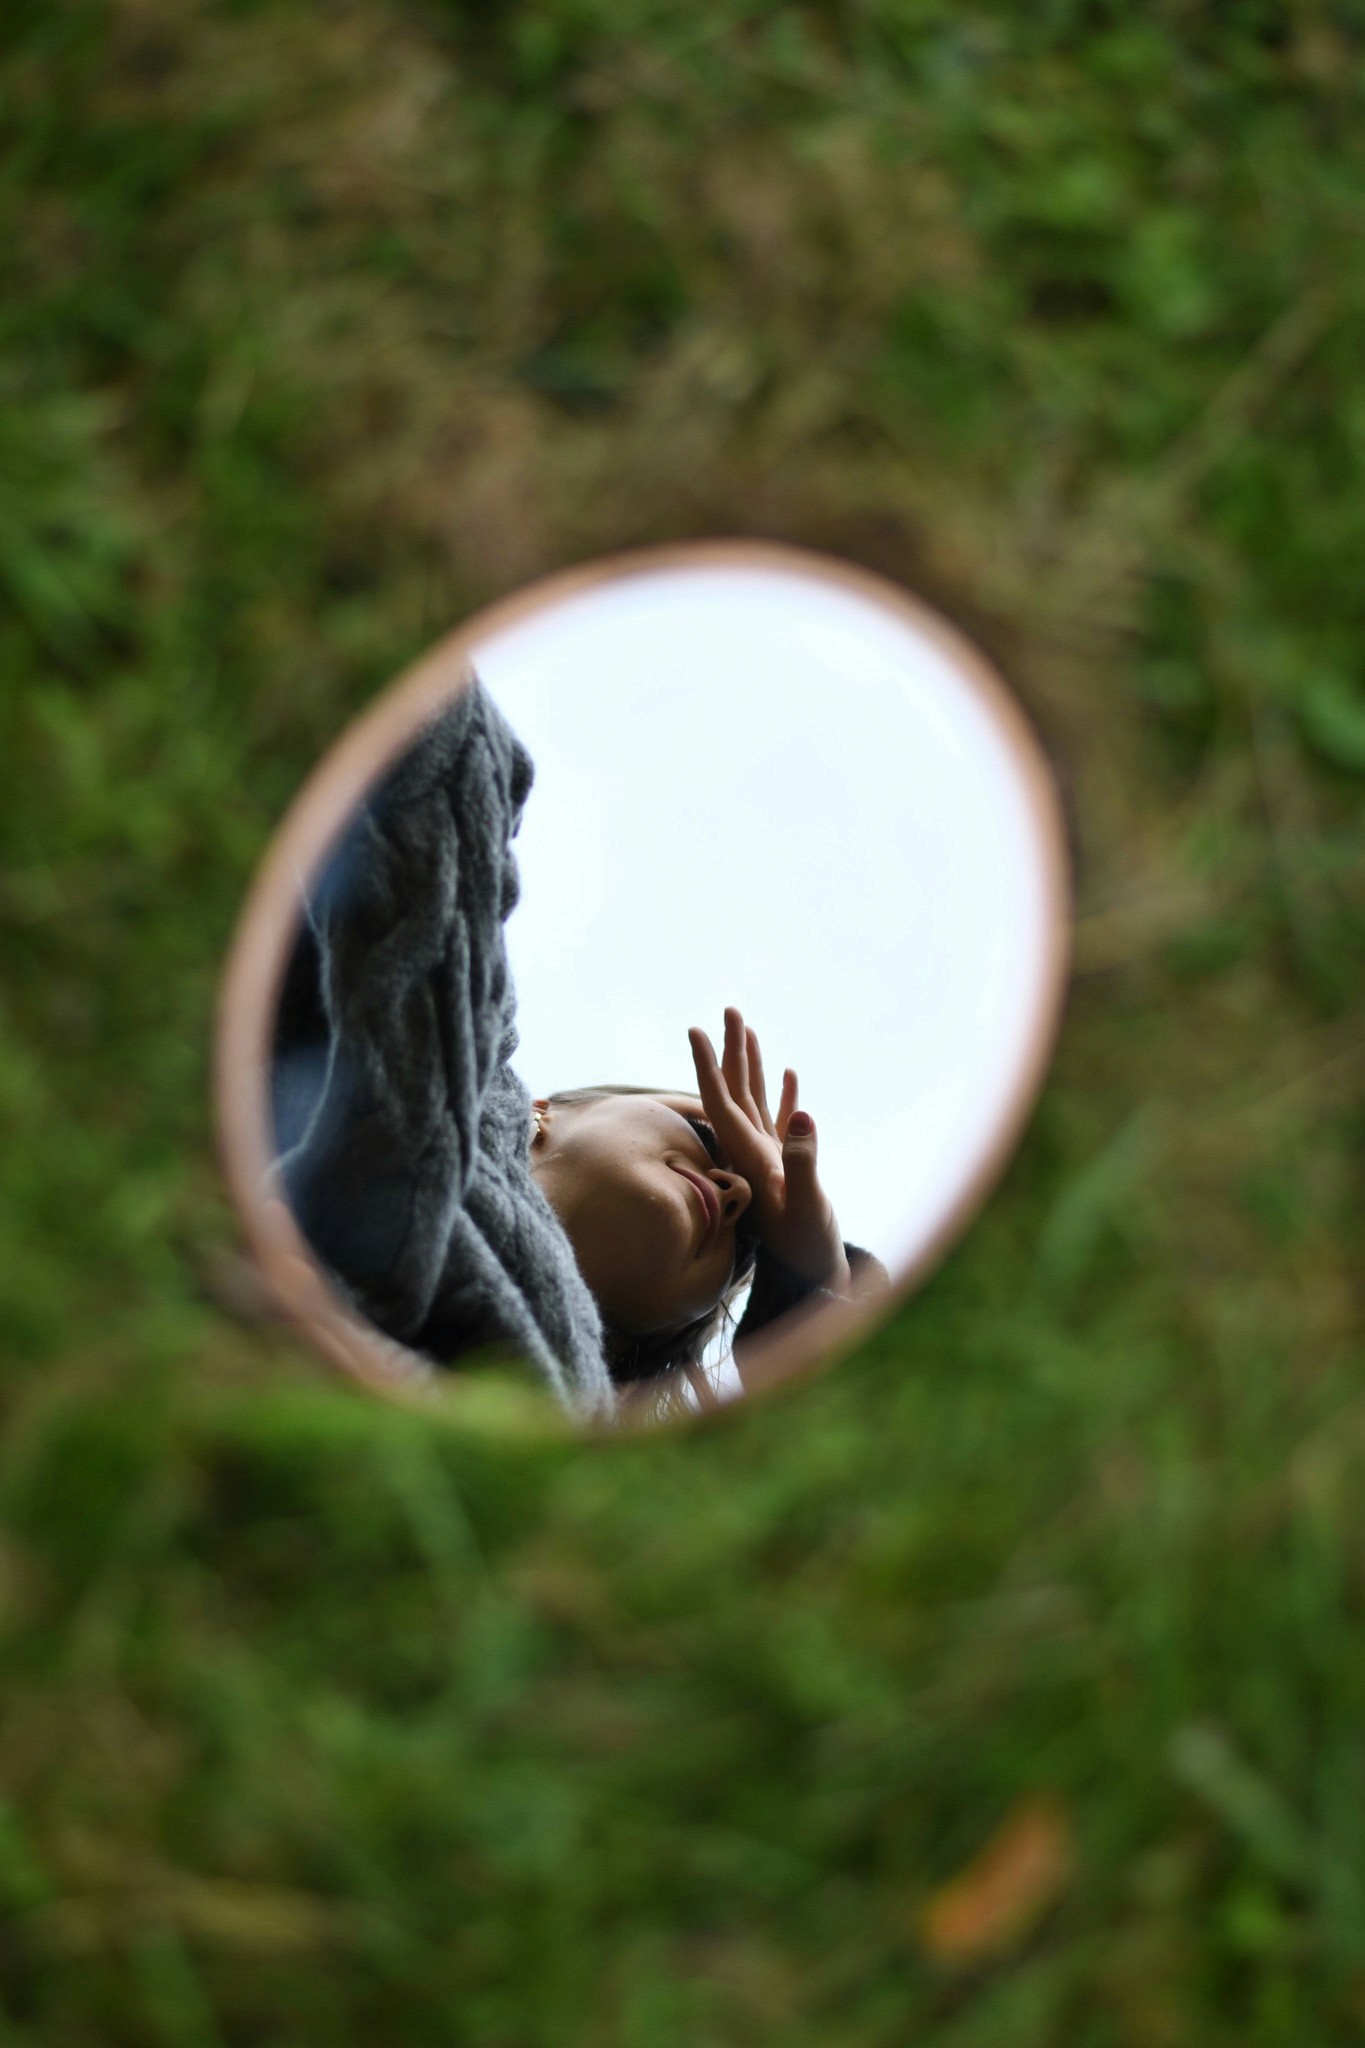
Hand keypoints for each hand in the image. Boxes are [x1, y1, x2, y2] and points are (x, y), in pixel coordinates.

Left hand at [688, 1006, 849, 1291]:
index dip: (707, 1065)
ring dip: (752, 1066)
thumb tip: (798, 1116)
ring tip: (748, 1030)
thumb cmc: (808, 1247)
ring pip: (756, 1101)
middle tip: (728, 1010)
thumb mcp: (806, 1205)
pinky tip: (789, 1075)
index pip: (720, 1101)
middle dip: (730, 1051)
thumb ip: (802, 1161)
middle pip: (735, 1092)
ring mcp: (768, 1159)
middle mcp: (751, 1153)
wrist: (812, 1280)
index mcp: (749, 1156)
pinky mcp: (787, 1167)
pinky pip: (782, 1121)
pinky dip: (785, 1096)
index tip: (695, 1030)